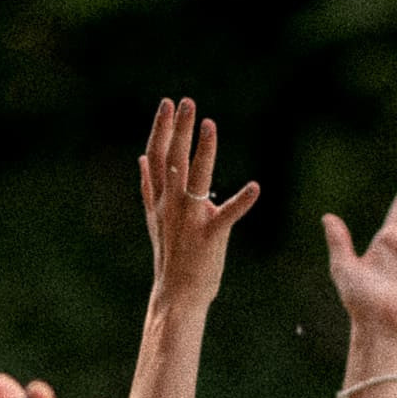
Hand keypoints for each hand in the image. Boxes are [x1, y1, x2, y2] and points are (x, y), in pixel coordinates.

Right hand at [140, 96, 258, 306]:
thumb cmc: (170, 256)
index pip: (156, 156)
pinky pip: (227, 216)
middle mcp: (171, 205)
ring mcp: (189, 220)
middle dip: (180, 129)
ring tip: (210, 125)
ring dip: (203, 151)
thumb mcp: (154, 218)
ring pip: (195, 179)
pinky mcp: (210, 237)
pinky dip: (241, 201)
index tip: (167, 104)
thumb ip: (148, 186)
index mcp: (159, 199)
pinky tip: (255, 187)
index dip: (161, 129)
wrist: (176, 294)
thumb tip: (141, 158)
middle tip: (186, 102)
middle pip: (173, 160)